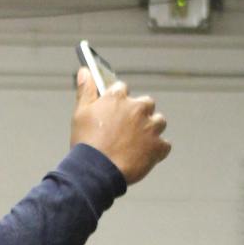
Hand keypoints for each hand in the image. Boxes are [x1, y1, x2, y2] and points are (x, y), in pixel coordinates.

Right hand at [70, 68, 170, 185]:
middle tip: (126, 130)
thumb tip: (85, 71)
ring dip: (151, 130)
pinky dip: (156, 150)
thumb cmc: (86, 144)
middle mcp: (138, 108)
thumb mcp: (80, 114)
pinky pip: (164, 145)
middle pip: (145, 104)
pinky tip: (144, 156)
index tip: (112, 112)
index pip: (122, 89)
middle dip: (138, 114)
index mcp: (118, 97)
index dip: (117, 101)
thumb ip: (85, 90)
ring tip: (136, 144)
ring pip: (158, 122)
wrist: (96, 173)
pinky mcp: (158, 146)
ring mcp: (150, 127)